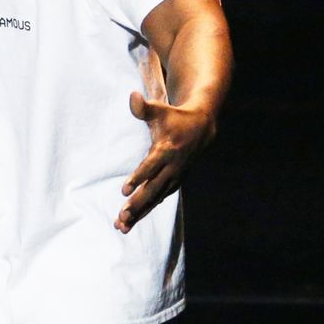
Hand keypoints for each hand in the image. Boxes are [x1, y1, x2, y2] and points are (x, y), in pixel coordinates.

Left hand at [115, 91, 215, 233]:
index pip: (151, 166)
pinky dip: (146, 211)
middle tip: (121, 216)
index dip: (138, 178)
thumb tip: (132, 96)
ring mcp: (174, 177)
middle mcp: (171, 167)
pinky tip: (132, 222)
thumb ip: (143, 107)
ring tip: (122, 226)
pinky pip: (158, 200)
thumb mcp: (160, 109)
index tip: (124, 190)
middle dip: (137, 204)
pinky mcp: (173, 183)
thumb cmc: (174, 117)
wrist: (201, 129)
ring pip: (155, 199)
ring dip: (139, 213)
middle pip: (153, 189)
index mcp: (167, 149)